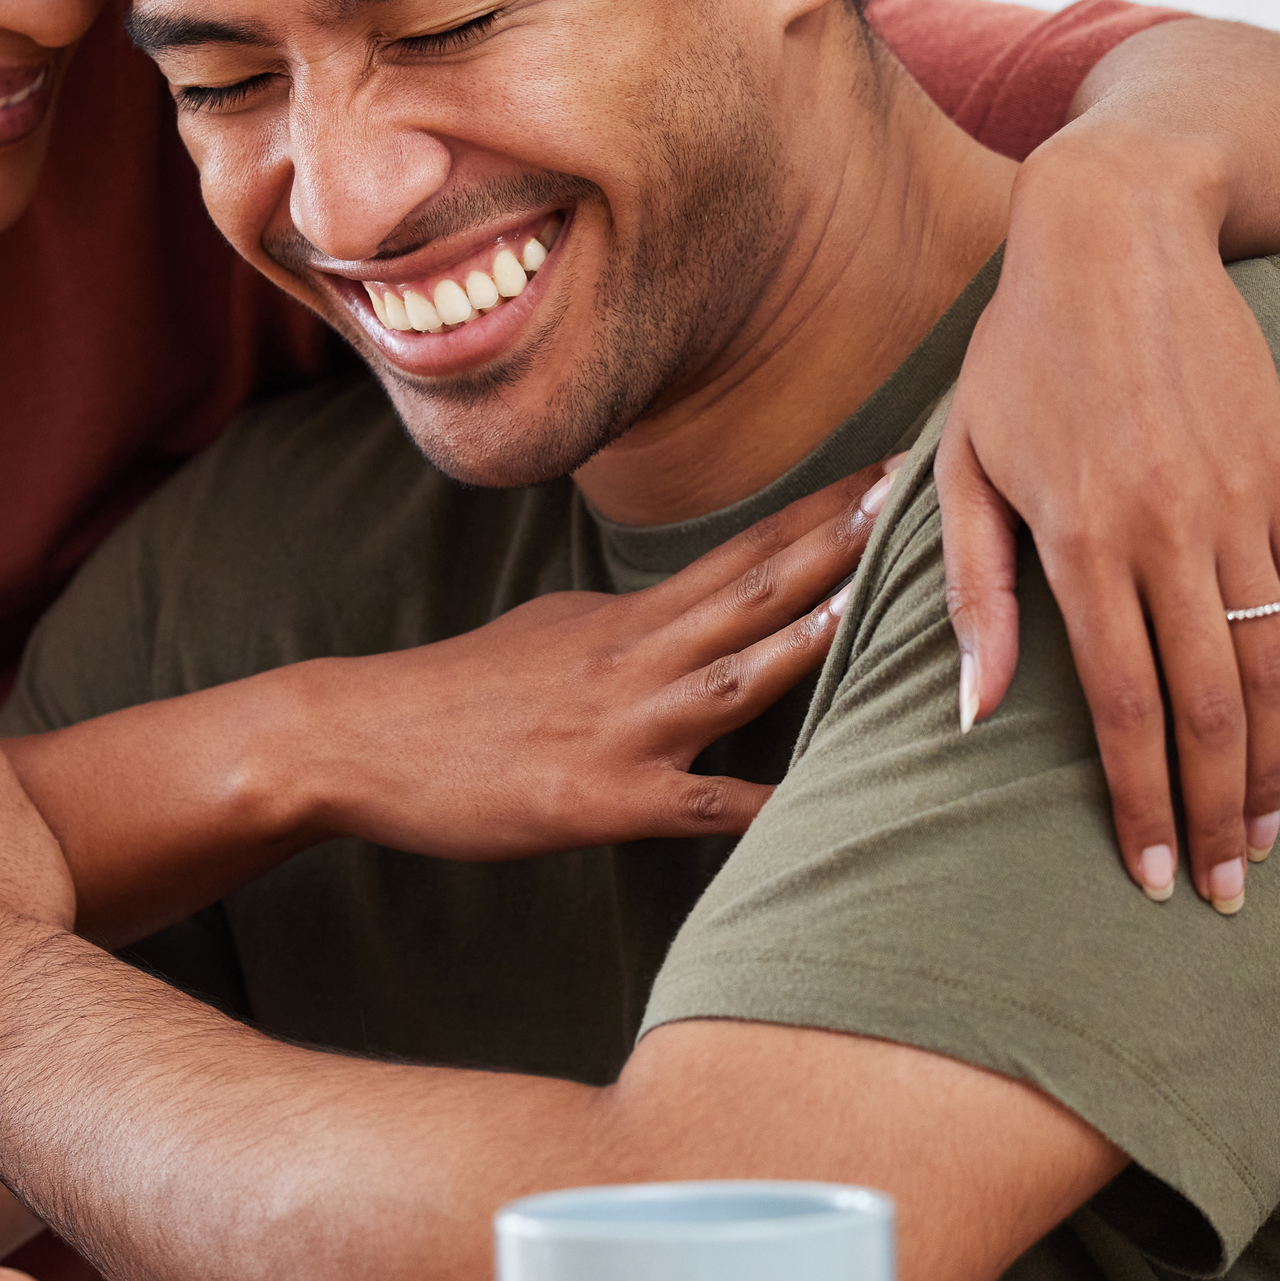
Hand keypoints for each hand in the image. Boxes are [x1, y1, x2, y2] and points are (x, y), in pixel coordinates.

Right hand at [304, 464, 892, 859]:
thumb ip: (632, 626)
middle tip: (922, 497)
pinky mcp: (601, 800)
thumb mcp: (551, 632)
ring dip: (812, 639)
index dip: (823, 512)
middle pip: (756, 591)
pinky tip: (817, 809)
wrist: (357, 738)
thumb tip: (694, 616)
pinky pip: (698, 805)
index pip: (745, 551)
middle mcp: (636, 658)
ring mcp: (623, 728)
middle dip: (843, 546)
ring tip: (883, 604)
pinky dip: (758, 804)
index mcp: (629, 618)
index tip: (891, 471)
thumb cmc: (455, 694)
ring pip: (737, 676)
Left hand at [937, 133, 1279, 914]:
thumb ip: (975, 594)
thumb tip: (974, 716)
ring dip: (1277, 768)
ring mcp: (1244, 504)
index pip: (1124, 707)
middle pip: (1212, 708)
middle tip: (1226, 891)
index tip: (1153, 876)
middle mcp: (1173, 530)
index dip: (1141, 802)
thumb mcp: (965, 465)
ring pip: (1277, 667)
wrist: (1125, 232)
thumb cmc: (1021, 355)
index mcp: (1085, 539)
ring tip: (1267, 838)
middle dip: (1221, 814)